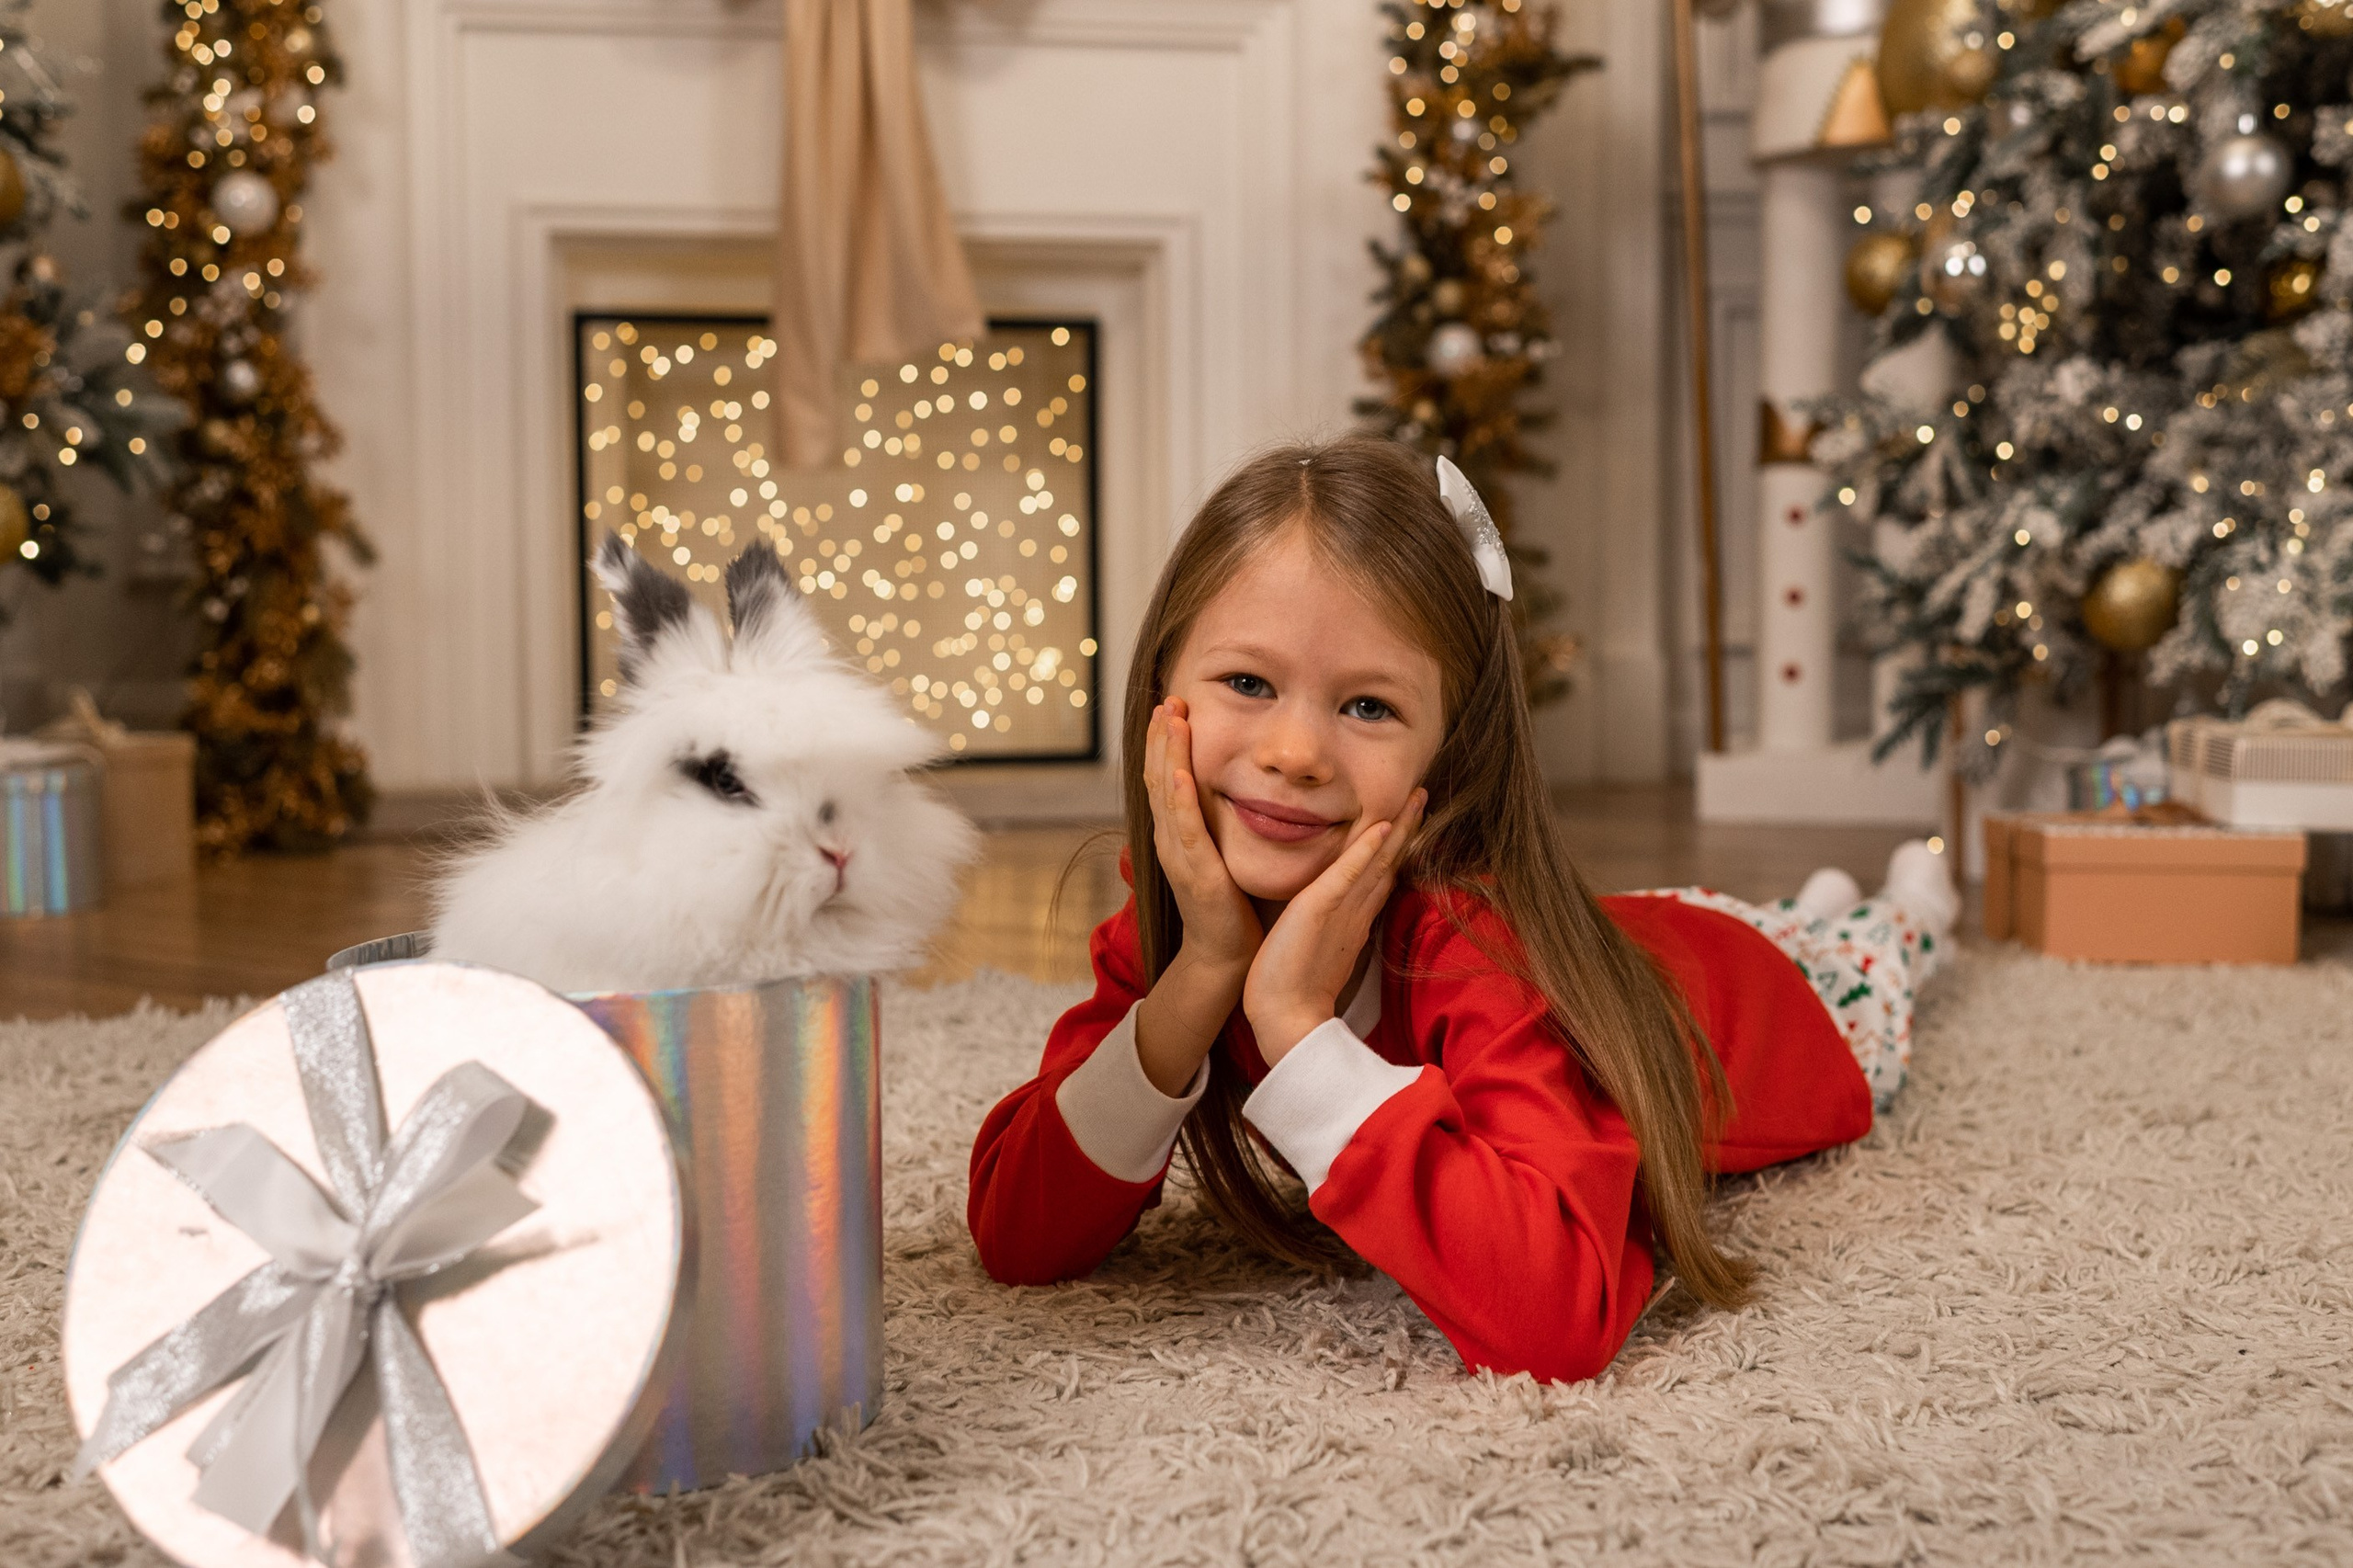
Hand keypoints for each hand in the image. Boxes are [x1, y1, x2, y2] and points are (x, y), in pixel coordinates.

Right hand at [1143, 697, 1261, 975]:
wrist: (1225, 955)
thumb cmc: (1230, 906)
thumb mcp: (1220, 852)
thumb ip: (1219, 823)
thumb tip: (1236, 789)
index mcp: (1176, 834)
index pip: (1165, 778)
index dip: (1165, 742)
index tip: (1172, 707)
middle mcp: (1170, 840)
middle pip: (1158, 777)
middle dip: (1162, 737)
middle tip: (1167, 699)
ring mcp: (1179, 856)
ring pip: (1167, 795)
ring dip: (1168, 754)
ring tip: (1169, 719)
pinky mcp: (1197, 873)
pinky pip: (1185, 830)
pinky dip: (1181, 800)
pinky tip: (1181, 774)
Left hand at [1244, 789, 1424, 1063]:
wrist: (1284, 1020)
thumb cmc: (1291, 989)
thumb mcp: (1316, 947)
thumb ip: (1329, 927)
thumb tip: (1334, 910)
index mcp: (1354, 919)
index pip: (1381, 873)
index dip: (1396, 845)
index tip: (1409, 816)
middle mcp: (1356, 911)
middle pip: (1389, 861)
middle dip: (1407, 827)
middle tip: (1422, 793)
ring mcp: (1343, 911)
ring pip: (1378, 862)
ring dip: (1397, 829)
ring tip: (1415, 797)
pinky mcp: (1321, 911)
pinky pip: (1346, 876)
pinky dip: (1364, 852)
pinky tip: (1379, 828)